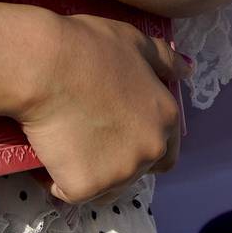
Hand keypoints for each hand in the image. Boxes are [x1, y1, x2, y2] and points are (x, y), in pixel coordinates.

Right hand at [16, 12, 193, 205]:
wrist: (43, 66)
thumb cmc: (88, 47)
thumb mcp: (134, 41)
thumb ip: (164, 59)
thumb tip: (187, 70)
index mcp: (165, 118)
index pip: (166, 153)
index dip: (141, 145)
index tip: (115, 133)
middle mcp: (150, 151)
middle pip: (135, 171)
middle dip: (115, 160)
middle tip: (85, 135)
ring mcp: (118, 174)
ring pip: (106, 187)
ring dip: (91, 174)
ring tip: (66, 147)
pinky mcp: (85, 187)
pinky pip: (72, 191)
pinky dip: (60, 179)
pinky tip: (48, 157)